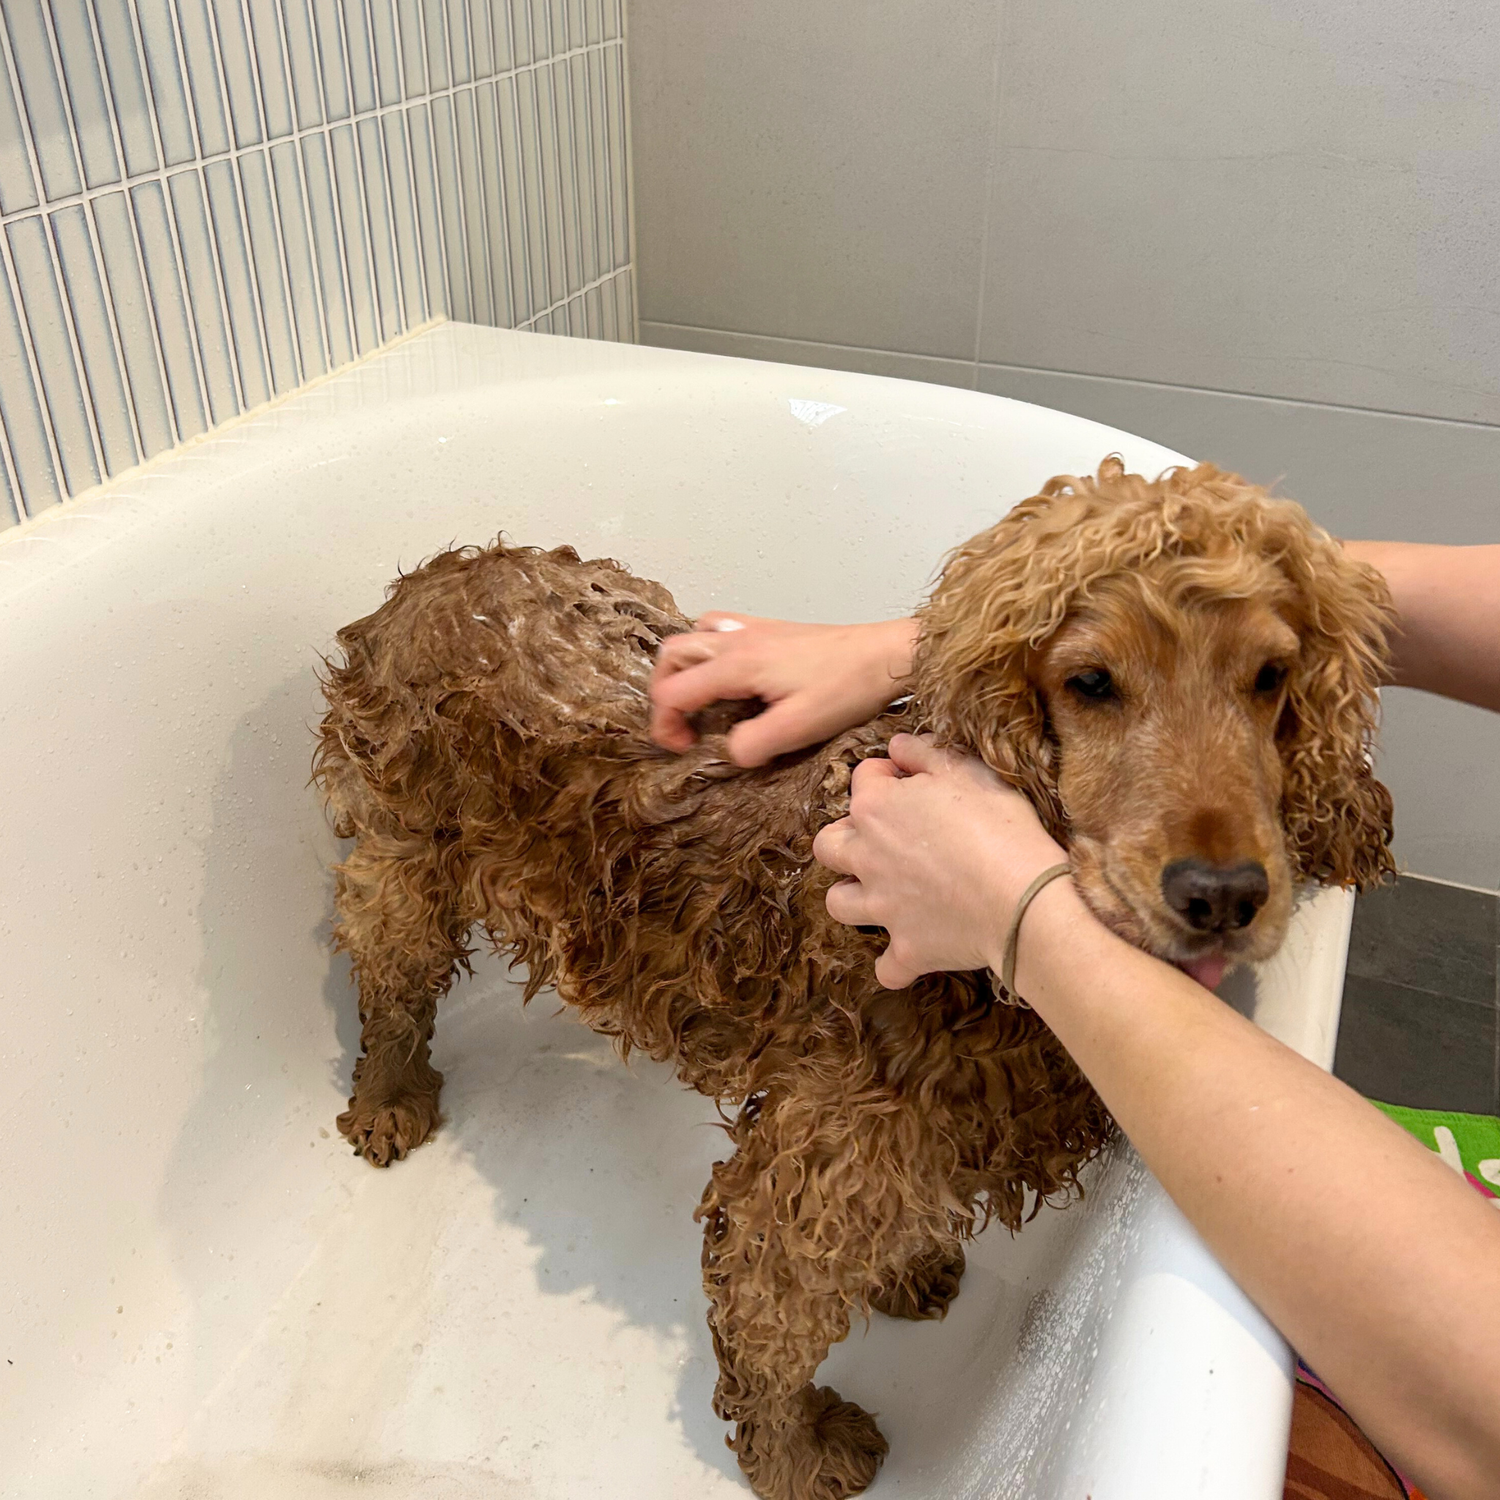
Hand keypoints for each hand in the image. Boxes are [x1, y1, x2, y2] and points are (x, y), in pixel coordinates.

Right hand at [649, 614, 917, 767]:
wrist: (888, 654)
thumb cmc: (846, 689)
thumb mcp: (798, 729)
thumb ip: (752, 744)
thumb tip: (730, 750)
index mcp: (737, 664)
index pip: (673, 690)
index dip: (665, 724)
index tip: (684, 749)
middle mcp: (737, 639)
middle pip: (671, 654)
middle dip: (664, 691)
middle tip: (682, 725)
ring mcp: (754, 628)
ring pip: (693, 636)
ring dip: (684, 667)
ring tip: (699, 699)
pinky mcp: (772, 628)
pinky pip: (721, 629)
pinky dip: (709, 651)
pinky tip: (731, 675)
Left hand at [813, 734, 1066, 987]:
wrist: (1024, 899)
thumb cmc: (1001, 827)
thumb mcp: (969, 771)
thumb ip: (926, 753)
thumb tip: (897, 745)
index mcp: (877, 807)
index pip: (862, 779)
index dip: (887, 777)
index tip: (911, 783)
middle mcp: (866, 856)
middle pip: (827, 845)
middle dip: (845, 840)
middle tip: (881, 841)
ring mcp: (881, 906)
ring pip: (838, 904)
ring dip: (854, 898)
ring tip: (883, 895)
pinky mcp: (905, 949)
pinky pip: (885, 968)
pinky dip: (895, 964)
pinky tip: (913, 953)